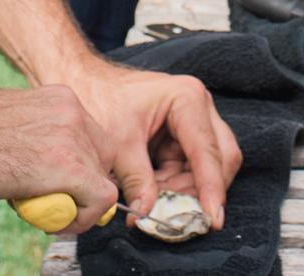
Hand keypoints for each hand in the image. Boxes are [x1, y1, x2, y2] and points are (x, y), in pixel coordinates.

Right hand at [0, 82, 118, 233]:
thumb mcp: (9, 127)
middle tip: (48, 201)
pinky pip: (100, 200)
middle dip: (83, 185)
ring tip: (39, 209)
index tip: (56, 187)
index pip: (91, 138)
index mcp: (57, 99)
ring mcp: (72, 136)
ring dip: (77, 203)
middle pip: (102, 158)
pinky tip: (54, 223)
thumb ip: (35, 141)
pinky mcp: (69, 166)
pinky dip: (83, 219)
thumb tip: (43, 170)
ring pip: (101, 180)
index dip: (80, 168)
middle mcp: (72, 111)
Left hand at [66, 58, 241, 230]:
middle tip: (180, 218)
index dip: (211, 188)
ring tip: (157, 206)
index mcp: (187, 99)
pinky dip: (176, 186)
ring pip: (208, 167)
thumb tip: (146, 214)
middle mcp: (198, 107)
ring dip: (186, 191)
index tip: (212, 218)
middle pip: (220, 158)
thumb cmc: (100, 101)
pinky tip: (154, 195)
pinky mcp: (183, 136)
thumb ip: (136, 180)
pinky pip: (190, 168)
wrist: (83, 85)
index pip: (208, 151)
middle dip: (202, 191)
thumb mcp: (118, 144)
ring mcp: (194, 122)